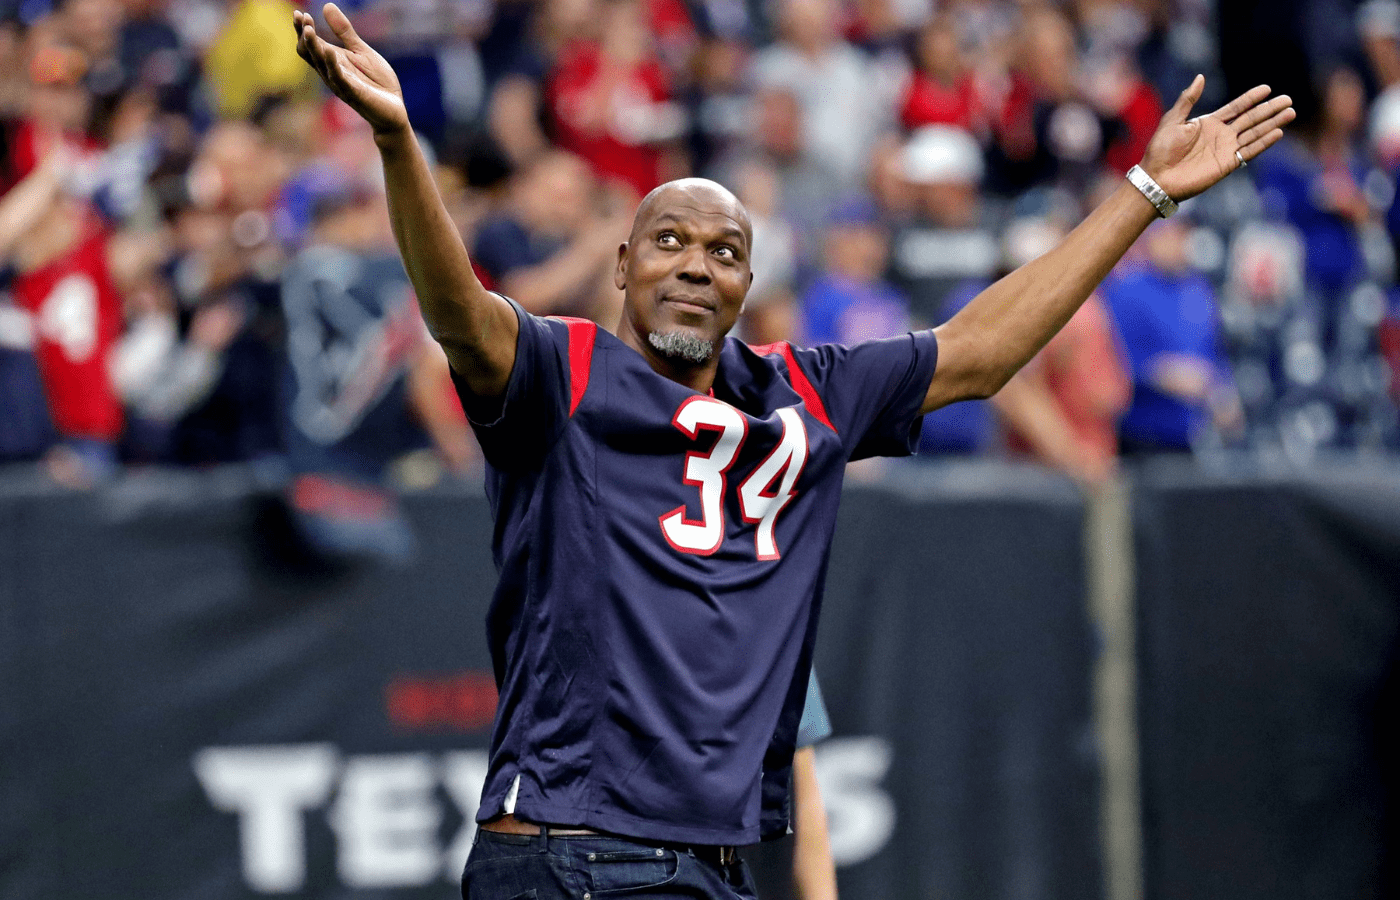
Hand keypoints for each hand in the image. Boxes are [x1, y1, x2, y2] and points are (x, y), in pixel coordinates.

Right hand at [293, 4, 409, 136]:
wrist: (395, 109)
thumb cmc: (377, 82)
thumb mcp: (361, 50)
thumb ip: (344, 32)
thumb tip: (327, 6)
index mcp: (332, 61)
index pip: (310, 44)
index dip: (302, 29)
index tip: (298, 13)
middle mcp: (331, 72)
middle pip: (310, 54)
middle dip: (304, 36)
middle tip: (302, 18)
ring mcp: (341, 84)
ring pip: (321, 66)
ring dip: (314, 48)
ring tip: (308, 30)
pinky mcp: (354, 94)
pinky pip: (340, 80)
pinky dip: (334, 66)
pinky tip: (330, 52)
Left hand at [1140, 75, 1295, 200]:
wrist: (1157, 177)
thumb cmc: (1160, 149)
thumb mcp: (1173, 120)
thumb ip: (1188, 99)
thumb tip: (1200, 77)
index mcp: (1209, 123)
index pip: (1236, 107)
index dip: (1251, 98)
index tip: (1267, 88)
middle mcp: (1221, 135)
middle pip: (1251, 118)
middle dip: (1269, 109)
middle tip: (1288, 99)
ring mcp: (1226, 149)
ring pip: (1255, 133)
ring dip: (1272, 123)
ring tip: (1290, 113)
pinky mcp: (1227, 164)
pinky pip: (1249, 151)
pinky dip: (1263, 143)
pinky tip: (1278, 133)